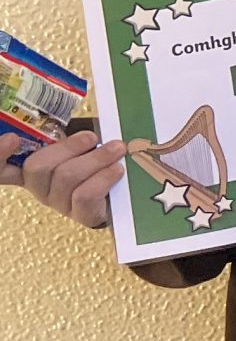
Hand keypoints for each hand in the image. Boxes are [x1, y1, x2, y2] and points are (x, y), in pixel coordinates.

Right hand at [2, 130, 127, 229]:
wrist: (119, 196)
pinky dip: (104, 178)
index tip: (11, 138)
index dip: (0, 155)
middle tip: (92, 137)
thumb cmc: (92, 162)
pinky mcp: (81, 215)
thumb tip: (82, 125)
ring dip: (96, 159)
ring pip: (67, 177)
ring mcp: (58, 202)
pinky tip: (116, 170)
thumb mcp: (76, 146)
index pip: (2, 169)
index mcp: (30, 168)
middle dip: (69, 147)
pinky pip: (85, 196)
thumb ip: (67, 136)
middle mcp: (38, 186)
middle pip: (38, 166)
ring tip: (116, 149)